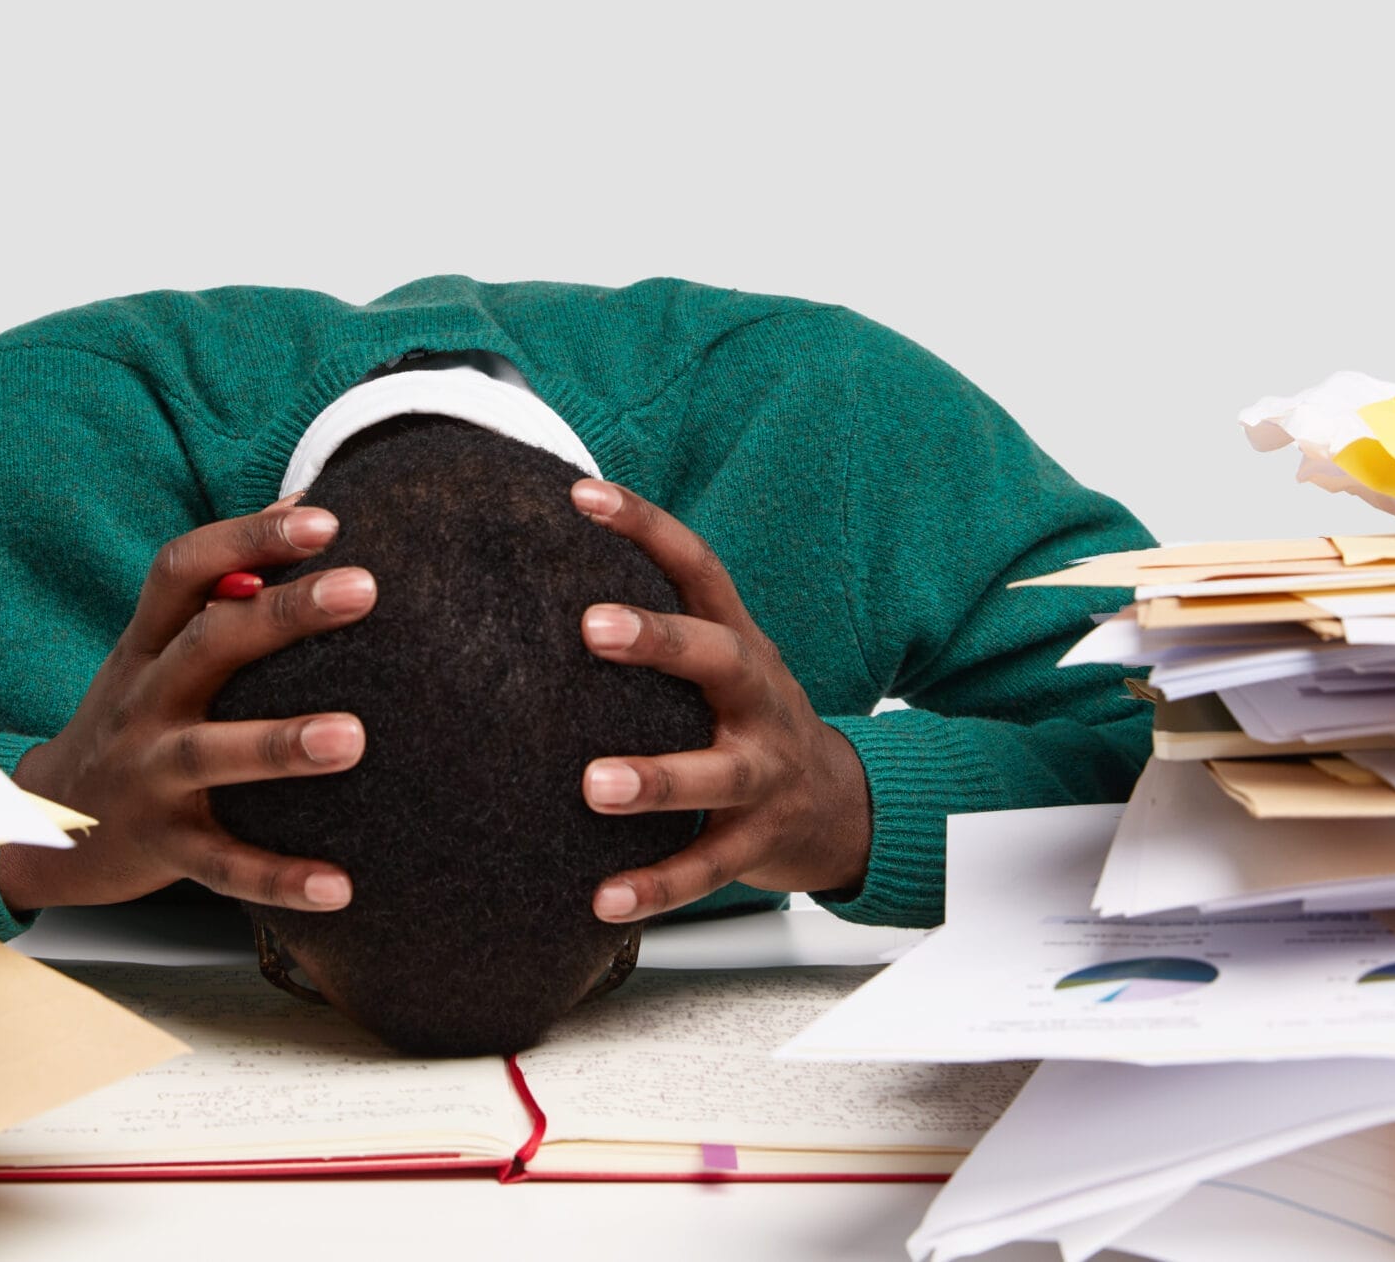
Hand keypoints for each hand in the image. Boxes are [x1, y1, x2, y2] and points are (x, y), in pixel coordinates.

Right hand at [0, 498, 377, 914]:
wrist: (46, 823)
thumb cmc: (136, 714)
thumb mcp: (159, 646)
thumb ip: (225, 583)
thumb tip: (307, 503)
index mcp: (147, 645)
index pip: (183, 570)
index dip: (248, 537)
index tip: (323, 518)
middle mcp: (144, 701)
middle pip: (208, 645)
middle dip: (283, 615)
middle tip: (363, 588)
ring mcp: (149, 775)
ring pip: (212, 755)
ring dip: (281, 744)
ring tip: (356, 737)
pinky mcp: (162, 847)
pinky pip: (222, 866)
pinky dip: (278, 878)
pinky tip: (339, 885)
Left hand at [569, 478, 870, 922]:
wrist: (844, 808)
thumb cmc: (751, 719)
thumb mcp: (722, 659)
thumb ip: (661, 620)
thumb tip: (550, 550)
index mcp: (740, 643)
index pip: (697, 567)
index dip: (644, 526)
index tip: (581, 495)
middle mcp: (758, 701)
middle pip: (721, 658)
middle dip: (660, 640)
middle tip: (592, 626)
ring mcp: (764, 775)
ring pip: (716, 776)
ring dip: (657, 779)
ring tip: (594, 786)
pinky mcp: (759, 843)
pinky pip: (706, 870)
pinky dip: (655, 888)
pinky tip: (603, 900)